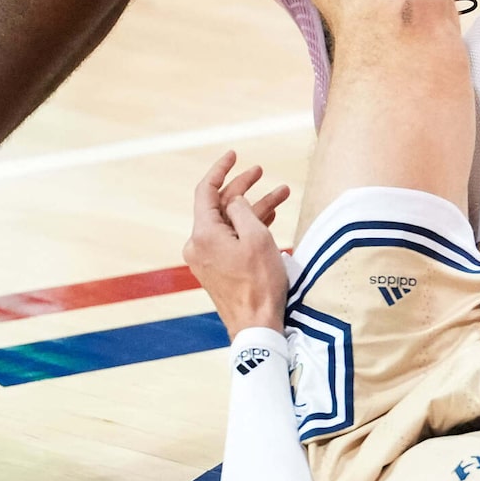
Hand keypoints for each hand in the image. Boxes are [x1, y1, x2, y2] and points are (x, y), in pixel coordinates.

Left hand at [182, 151, 290, 334]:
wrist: (256, 326)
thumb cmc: (259, 283)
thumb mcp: (257, 238)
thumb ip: (244, 210)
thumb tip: (235, 200)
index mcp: (203, 234)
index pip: (207, 191)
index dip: (221, 169)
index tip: (234, 154)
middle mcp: (198, 245)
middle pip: (219, 206)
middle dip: (243, 187)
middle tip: (261, 172)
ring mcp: (206, 259)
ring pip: (229, 223)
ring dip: (252, 208)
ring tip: (282, 194)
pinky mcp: (217, 269)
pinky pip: (230, 240)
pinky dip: (247, 227)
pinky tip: (269, 218)